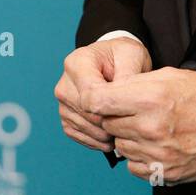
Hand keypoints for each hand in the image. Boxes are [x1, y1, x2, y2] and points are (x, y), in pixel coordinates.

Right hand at [55, 36, 151, 152]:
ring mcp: (63, 104)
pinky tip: (114, 132)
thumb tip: (123, 100)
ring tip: (126, 123)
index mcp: (77, 63)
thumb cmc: (122, 55)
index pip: (90, 96)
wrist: (113, 61)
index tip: (128, 106)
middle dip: (112, 121)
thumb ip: (127, 75)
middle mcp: (64, 84)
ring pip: (86, 128)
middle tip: (132, 118)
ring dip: (108, 133)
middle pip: (88, 114)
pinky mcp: (66, 119)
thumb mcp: (131, 54)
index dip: (111, 107)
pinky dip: (99, 140)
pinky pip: (81, 137)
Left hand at [79, 67, 195, 184]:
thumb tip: (107, 93)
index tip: (101, 98)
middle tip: (136, 110)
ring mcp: (157, 153)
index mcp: (150, 99)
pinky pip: (133, 166)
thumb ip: (135, 84)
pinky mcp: (165, 172)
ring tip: (150, 126)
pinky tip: (156, 144)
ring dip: (128, 137)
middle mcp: (150, 128)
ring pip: (120, 145)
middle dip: (116, 116)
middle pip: (107, 124)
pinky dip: (139, 156)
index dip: (95, 98)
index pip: (97, 101)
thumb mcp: (170, 76)